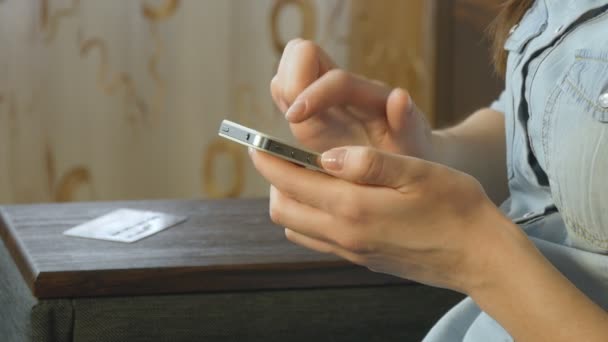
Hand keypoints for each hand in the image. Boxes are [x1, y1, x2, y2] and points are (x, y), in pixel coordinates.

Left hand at [249, 145, 525, 293]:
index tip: (255, 141)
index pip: (290, 181)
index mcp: (354, 207)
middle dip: (273, 179)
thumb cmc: (456, 207)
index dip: (268, 158)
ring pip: (295, 226)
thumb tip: (324, 156)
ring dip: (288, 200)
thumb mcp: (418, 172)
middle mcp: (345, 234)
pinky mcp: (361, 259)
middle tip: (280, 154)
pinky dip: (307, 218)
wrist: (479, 257)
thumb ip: (368, 162)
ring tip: (303, 175)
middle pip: (282, 208)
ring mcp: (351, 251)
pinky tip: (328, 200)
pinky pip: (316, 240)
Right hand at [271, 39, 432, 157]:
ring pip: (290, 70)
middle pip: (303, 54)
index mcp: (370, 97)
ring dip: (283, 90)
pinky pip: (286, 92)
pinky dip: (280, 102)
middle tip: (293, 117)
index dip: (313, 93)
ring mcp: (325, 97)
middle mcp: (344, 89)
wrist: (410, 158)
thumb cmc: (413, 154)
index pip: (335, 80)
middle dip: (291, 80)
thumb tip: (399, 95)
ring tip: (291, 122)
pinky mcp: (312, 109)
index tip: (295, 117)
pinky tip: (287, 129)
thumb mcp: (415, 147)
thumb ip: (408, 124)